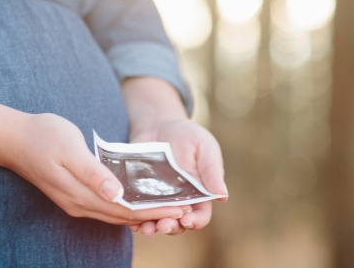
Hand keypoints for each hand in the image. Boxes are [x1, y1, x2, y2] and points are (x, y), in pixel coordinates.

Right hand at [4, 113, 186, 225]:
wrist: (13, 139)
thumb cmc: (43, 136)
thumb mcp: (69, 148)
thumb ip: (93, 172)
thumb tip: (116, 194)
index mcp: (81, 194)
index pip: (125, 209)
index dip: (153, 210)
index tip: (179, 208)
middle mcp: (79, 204)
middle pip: (123, 216)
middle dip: (153, 215)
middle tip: (182, 211)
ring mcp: (75, 202)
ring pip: (115, 214)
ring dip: (140, 213)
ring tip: (166, 208)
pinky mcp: (73, 196)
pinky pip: (105, 207)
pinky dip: (125, 207)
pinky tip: (137, 200)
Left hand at [127, 119, 227, 235]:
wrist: (158, 124)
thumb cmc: (187, 134)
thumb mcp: (204, 146)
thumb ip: (212, 169)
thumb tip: (223, 195)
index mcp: (199, 193)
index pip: (201, 215)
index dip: (195, 221)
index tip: (187, 220)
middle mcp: (178, 201)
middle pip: (177, 223)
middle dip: (170, 227)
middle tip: (162, 226)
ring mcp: (157, 198)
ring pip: (156, 220)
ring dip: (151, 227)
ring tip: (145, 228)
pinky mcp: (139, 193)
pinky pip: (136, 209)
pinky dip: (133, 217)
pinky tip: (130, 219)